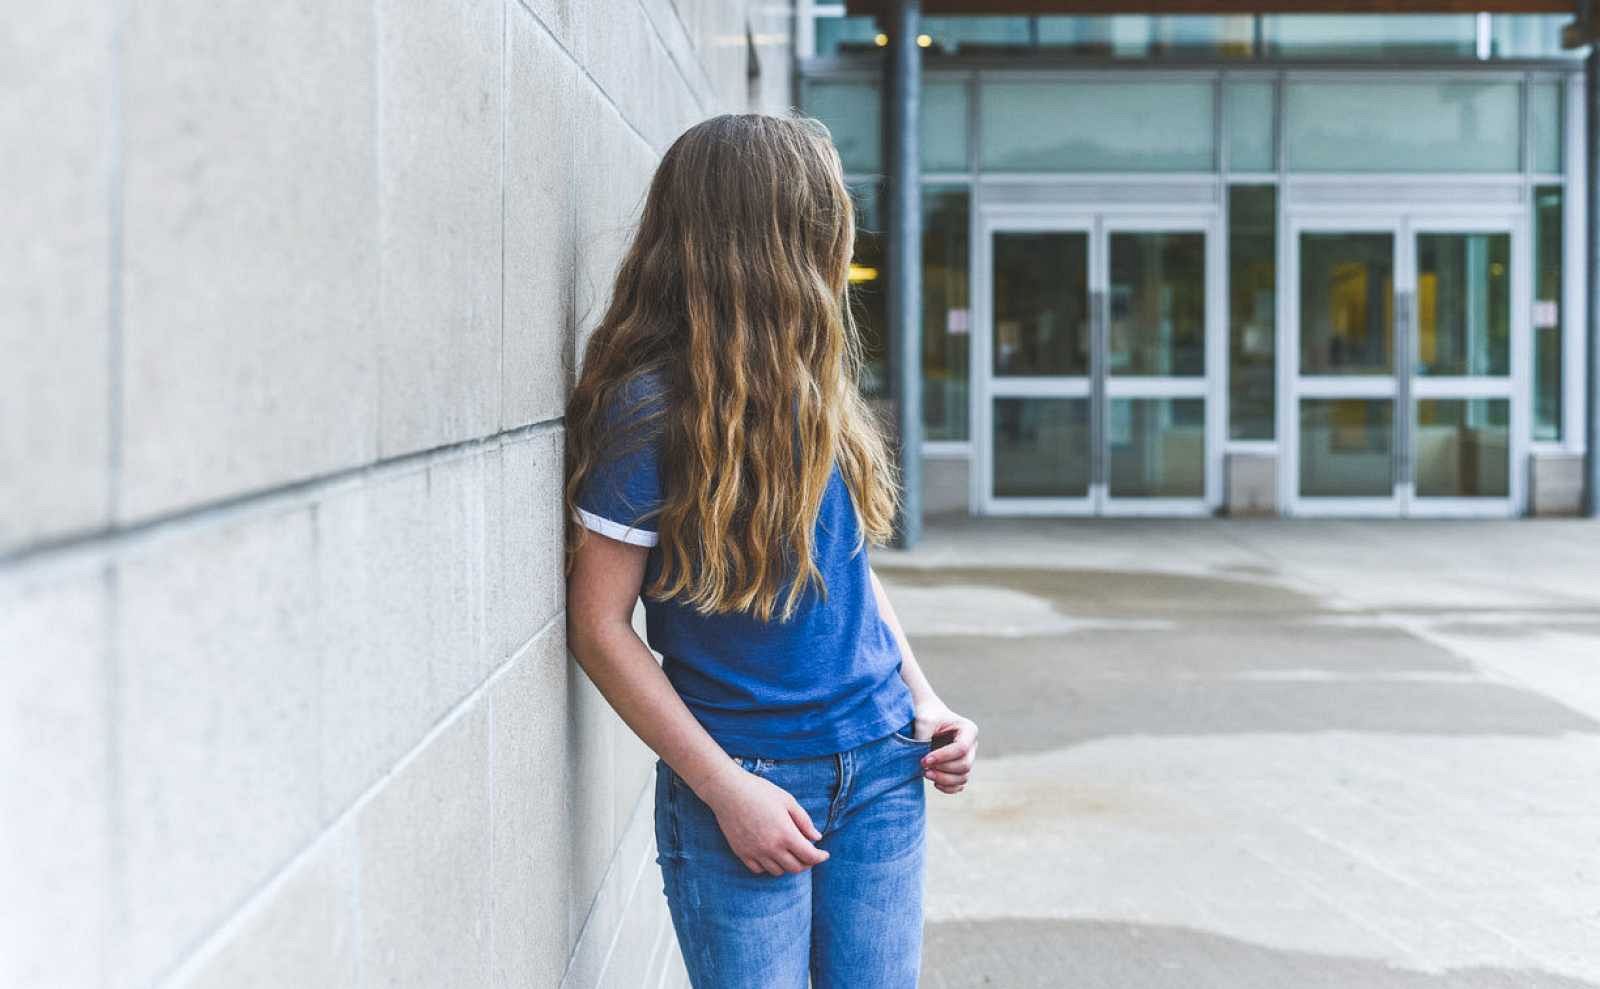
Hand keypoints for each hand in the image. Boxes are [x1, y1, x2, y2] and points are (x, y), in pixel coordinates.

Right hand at [700, 765, 828, 876]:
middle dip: (806, 863)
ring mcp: (755, 852)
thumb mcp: (787, 801)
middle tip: (809, 854)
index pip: (809, 856)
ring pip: (778, 871)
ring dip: (788, 865)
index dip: (820, 857)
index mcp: (786, 834)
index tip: (825, 854)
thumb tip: (817, 837)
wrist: (728, 791)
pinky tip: (771, 855)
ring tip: (790, 853)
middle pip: (795, 867)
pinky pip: (759, 870)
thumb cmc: (760, 791)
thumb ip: (804, 821)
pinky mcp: (742, 853)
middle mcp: (771, 848)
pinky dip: (768, 866)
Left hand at [914, 703, 977, 793]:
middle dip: (943, 769)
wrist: (926, 716)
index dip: (943, 757)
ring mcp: (967, 758)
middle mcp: (971, 745)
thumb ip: (924, 737)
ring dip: (944, 779)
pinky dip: (948, 788)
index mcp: (968, 729)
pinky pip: (960, 785)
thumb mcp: (924, 721)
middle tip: (923, 766)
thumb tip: (924, 761)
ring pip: (963, 777)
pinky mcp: (959, 768)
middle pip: (965, 765)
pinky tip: (934, 782)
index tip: (924, 760)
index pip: (961, 749)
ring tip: (926, 773)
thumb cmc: (926, 715)